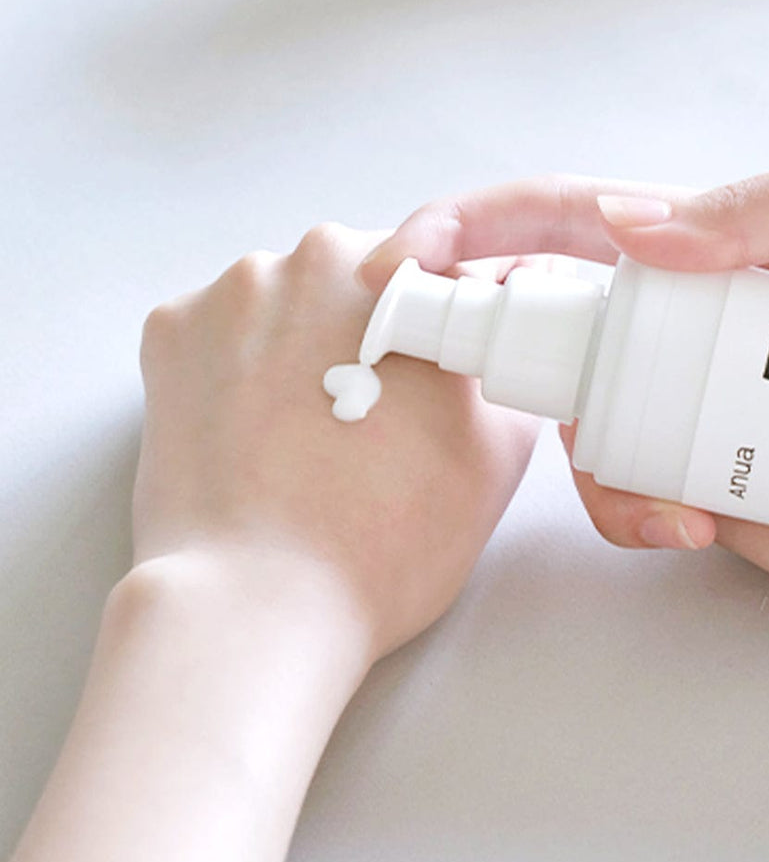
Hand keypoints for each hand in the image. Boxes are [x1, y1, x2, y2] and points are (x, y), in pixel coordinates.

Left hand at [136, 223, 537, 662]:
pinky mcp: (169, 334)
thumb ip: (506, 368)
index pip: (442, 281)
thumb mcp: (496, 454)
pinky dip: (235, 370)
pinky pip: (219, 333)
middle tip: (372, 422)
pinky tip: (253, 433)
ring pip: (284, 304)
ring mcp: (230, 292)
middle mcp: (312, 256)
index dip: (444, 338)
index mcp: (405, 276)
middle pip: (359, 281)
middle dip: (368, 336)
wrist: (256, 605)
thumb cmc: (381, 542)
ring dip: (298, 348)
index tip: (431, 385)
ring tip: (306, 437)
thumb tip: (497, 340)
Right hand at [357, 134, 768, 622]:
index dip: (484, 253)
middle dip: (639, 488)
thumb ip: (766, 203)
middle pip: (621, 409)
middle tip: (695, 528)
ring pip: (706, 483)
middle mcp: (730, 328)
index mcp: (724, 249)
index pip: (575, 243)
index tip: (411, 273)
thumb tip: (633, 228)